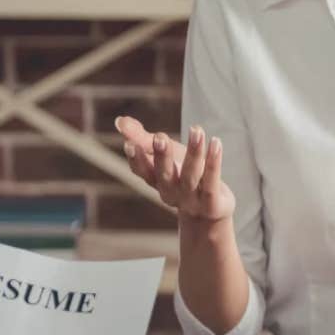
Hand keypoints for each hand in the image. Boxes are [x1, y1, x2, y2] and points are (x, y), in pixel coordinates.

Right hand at [114, 116, 234, 224]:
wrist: (209, 213)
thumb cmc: (182, 177)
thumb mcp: (165, 156)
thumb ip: (143, 139)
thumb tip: (119, 121)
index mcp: (156, 181)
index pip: (142, 171)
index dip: (136, 159)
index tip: (130, 143)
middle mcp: (171, 192)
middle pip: (164, 175)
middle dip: (161, 157)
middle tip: (160, 137)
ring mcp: (191, 200)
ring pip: (191, 176)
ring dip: (193, 152)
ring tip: (196, 130)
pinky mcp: (212, 205)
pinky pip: (212, 182)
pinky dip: (213, 162)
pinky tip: (215, 142)